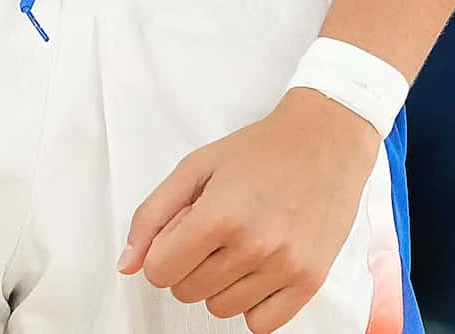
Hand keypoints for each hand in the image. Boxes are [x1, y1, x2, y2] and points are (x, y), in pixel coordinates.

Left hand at [121, 88, 379, 330]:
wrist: (326, 139)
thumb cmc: (261, 150)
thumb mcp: (196, 167)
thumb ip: (153, 215)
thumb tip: (128, 265)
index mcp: (219, 215)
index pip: (159, 272)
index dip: (165, 250)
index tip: (185, 230)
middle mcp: (253, 246)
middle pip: (187, 291)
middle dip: (192, 263)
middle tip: (219, 230)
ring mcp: (284, 267)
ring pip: (221, 309)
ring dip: (223, 283)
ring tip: (244, 244)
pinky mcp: (310, 280)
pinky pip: (261, 325)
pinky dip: (254, 304)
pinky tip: (262, 269)